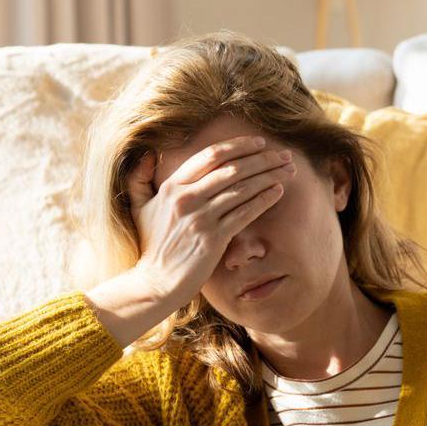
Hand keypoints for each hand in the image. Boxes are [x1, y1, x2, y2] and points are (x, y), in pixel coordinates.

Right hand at [126, 134, 295, 303]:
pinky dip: (263, 200)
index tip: (260, 143)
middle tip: (284, 155)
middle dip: (263, 159)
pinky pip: (244, 213)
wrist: (155, 282)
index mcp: (172, 187)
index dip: (239, 146)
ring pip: (242, 189)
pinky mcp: (213, 240)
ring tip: (288, 170)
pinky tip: (278, 192)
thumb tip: (148, 154)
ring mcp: (200, 219)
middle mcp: (186, 199)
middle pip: (232, 169)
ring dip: (269, 177)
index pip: (211, 155)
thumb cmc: (151, 245)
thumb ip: (139, 179)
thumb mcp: (139, 207)